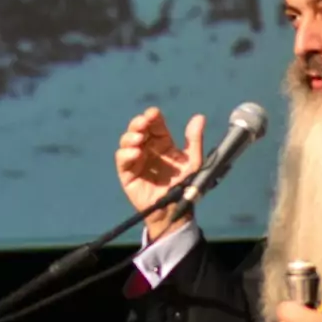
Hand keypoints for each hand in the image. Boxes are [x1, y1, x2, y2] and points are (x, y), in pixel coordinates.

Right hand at [114, 108, 204, 238]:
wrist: (176, 208)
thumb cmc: (185, 186)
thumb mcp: (193, 161)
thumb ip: (194, 140)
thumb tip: (199, 117)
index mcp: (162, 144)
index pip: (154, 125)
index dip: (152, 117)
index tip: (153, 113)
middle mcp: (148, 149)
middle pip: (137, 130)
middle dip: (138, 123)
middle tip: (143, 122)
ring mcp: (136, 161)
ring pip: (127, 142)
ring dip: (130, 137)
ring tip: (139, 139)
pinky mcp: (127, 174)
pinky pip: (122, 160)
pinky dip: (126, 154)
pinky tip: (136, 153)